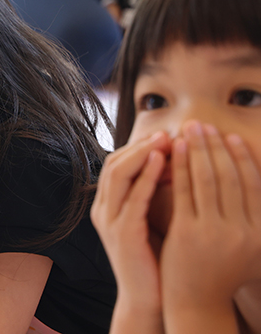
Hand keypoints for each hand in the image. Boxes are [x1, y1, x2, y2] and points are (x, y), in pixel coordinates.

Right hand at [91, 131, 170, 321]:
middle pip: (113, 163)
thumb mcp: (153, 217)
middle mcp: (102, 209)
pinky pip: (133, 197)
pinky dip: (146, 176)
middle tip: (167, 132)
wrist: (149, 298)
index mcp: (107, 205)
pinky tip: (163, 162)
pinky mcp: (122, 233)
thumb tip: (176, 158)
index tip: (166, 136)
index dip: (139, 146)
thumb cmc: (156, 258)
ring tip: (165, 140)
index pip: (116, 163)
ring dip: (141, 153)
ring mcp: (109, 221)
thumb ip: (156, 191)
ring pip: (118, 174)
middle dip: (140, 144)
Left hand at [161, 122, 260, 310]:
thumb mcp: (248, 246)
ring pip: (207, 179)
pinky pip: (184, 190)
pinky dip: (181, 166)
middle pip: (230, 176)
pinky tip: (174, 150)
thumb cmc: (219, 271)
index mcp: (260, 232)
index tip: (230, 137)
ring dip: (199, 149)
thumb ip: (251, 216)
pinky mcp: (189, 232)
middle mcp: (243, 231)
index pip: (253, 184)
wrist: (196, 301)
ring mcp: (216, 232)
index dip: (241, 157)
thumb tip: (254, 179)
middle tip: (204, 124)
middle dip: (216, 146)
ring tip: (190, 130)